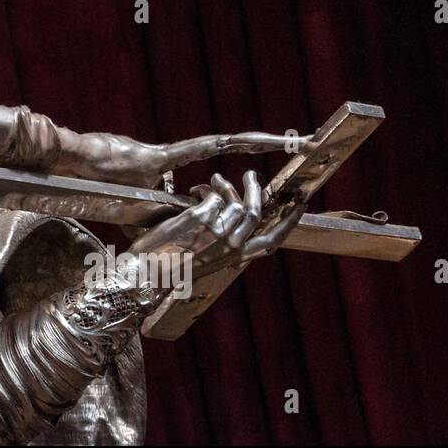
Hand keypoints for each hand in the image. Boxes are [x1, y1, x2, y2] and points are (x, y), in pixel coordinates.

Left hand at [128, 171, 304, 277]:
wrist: (148, 272)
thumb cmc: (173, 268)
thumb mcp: (208, 261)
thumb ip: (225, 246)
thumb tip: (236, 228)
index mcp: (236, 256)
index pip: (273, 239)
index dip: (290, 220)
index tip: (299, 205)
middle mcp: (231, 244)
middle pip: (254, 210)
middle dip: (254, 189)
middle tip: (251, 175)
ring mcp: (216, 231)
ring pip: (232, 199)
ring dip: (224, 184)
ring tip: (214, 180)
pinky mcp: (198, 218)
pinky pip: (211, 194)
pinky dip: (204, 188)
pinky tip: (196, 190)